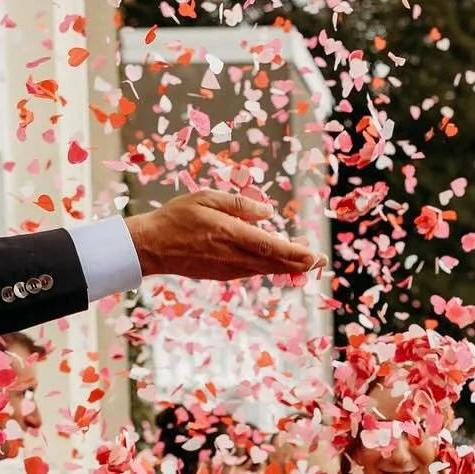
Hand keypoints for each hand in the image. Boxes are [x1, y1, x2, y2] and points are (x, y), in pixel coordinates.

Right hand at [127, 190, 317, 282]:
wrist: (153, 247)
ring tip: (307, 260)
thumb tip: (268, 212)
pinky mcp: (224, 275)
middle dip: (301, 262)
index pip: (271, 246)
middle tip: (321, 260)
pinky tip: (279, 261)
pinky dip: (270, 267)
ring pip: (267, 269)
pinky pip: (254, 271)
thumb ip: (238, 204)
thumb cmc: (176, 217)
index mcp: (231, 234)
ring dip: (288, 265)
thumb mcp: (205, 198)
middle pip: (276, 263)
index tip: (316, 255)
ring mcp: (230, 269)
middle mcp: (234, 256)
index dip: (296, 253)